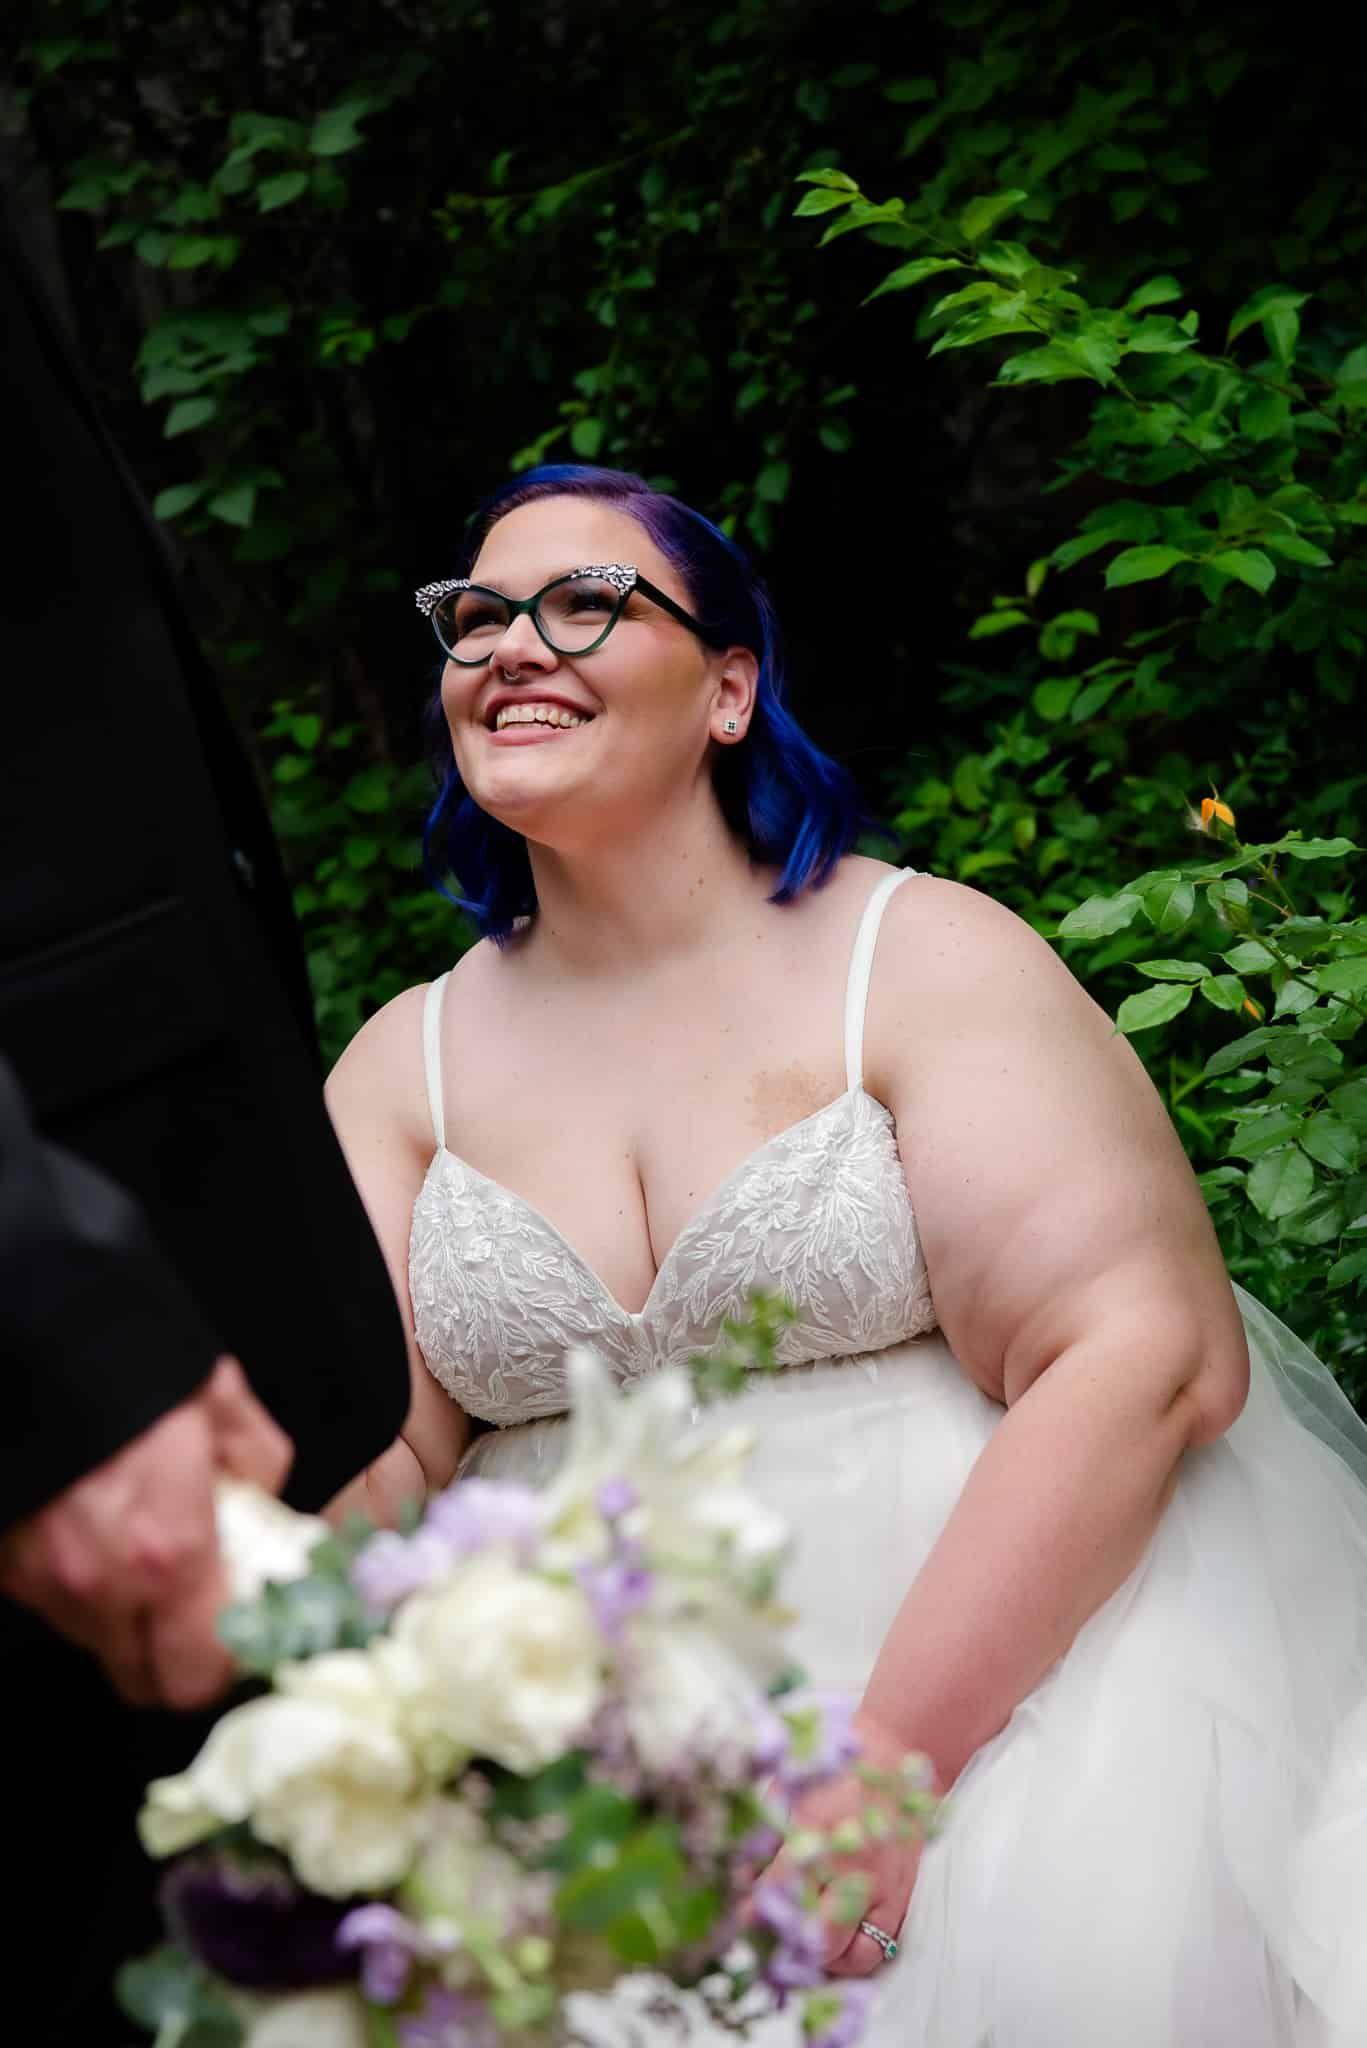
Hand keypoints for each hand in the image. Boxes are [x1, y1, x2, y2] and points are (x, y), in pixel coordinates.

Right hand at [0, 1357, 291, 1708]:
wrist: (36, 1334)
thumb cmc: (134, 1363)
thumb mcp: (222, 1402)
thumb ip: (257, 1464)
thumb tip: (262, 1497)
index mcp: (168, 1555)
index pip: (195, 1678)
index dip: (223, 1665)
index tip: (240, 1631)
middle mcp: (98, 1586)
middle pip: (141, 1677)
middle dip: (174, 1654)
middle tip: (197, 1603)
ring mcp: (39, 1580)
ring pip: (94, 1639)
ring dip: (125, 1616)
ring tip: (143, 1547)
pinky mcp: (2, 1563)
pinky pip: (52, 1599)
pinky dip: (80, 1584)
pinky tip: (94, 1527)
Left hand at [762, 1710, 927, 1978]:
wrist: (893, 1757)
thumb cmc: (831, 1772)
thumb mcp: (786, 1793)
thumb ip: (763, 1841)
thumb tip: (736, 1885)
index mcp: (816, 1832)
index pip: (776, 1895)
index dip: (752, 1916)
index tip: (740, 1921)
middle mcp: (852, 1867)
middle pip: (816, 1938)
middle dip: (788, 1947)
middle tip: (773, 1939)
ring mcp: (882, 1887)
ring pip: (851, 1956)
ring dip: (825, 1960)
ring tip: (805, 1944)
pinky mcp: (903, 1897)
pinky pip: (880, 1949)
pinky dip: (856, 1955)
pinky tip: (837, 1942)